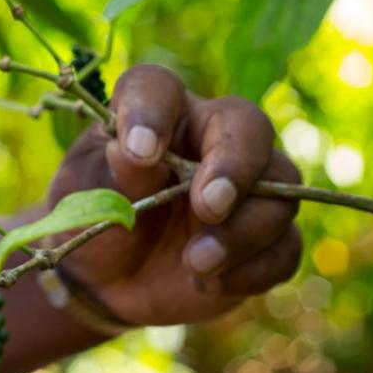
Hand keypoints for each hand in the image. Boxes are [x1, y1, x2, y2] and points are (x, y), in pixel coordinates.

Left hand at [48, 65, 301, 325]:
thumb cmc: (94, 217)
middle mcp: (210, 140)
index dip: (150, 112)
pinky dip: (252, 269)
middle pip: (249, 126)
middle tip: (209, 205)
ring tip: (195, 263)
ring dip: (242, 231)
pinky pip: (284, 247)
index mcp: (158, 115)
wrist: (106, 278)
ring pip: (280, 189)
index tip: (139, 152)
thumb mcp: (87, 195)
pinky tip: (208, 283)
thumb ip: (112, 172)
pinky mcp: (262, 239)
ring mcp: (246, 189)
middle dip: (235, 165)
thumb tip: (131, 149)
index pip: (158, 88)